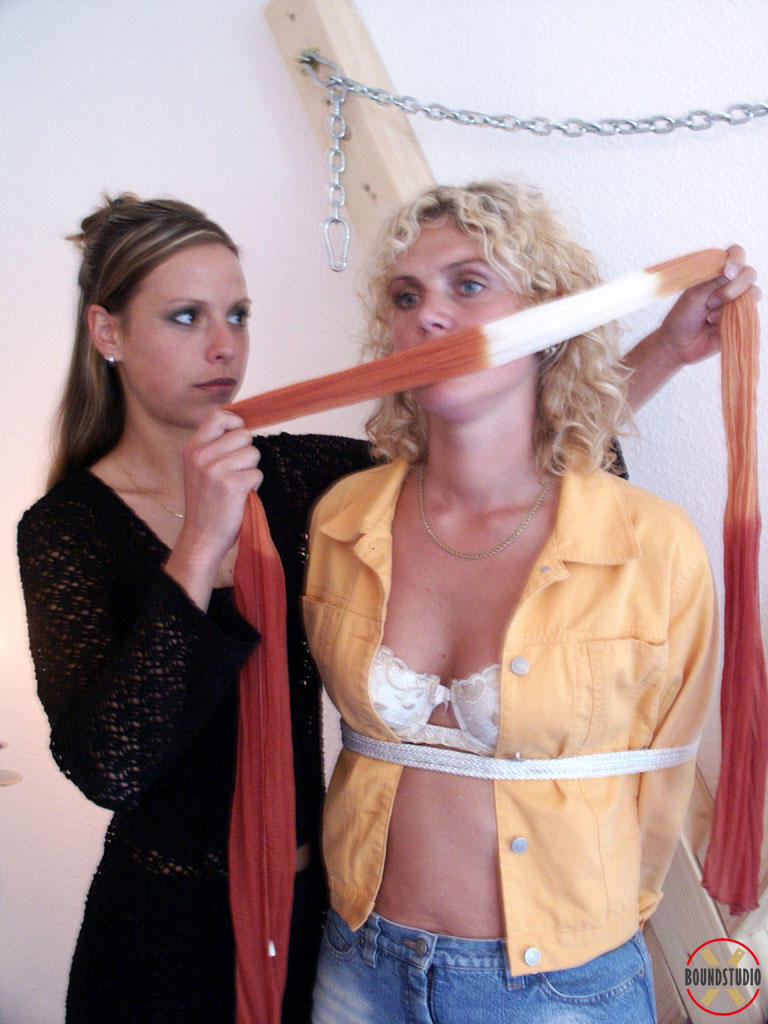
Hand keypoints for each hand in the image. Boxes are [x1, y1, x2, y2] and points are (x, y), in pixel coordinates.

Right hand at [179, 408, 261, 563]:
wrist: (201, 536)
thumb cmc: (205, 502)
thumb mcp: (198, 468)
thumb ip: (213, 447)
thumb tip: (241, 426)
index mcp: (192, 448)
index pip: (217, 416)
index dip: (234, 422)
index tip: (237, 436)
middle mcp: (202, 456)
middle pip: (243, 435)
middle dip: (246, 452)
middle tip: (234, 472)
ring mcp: (216, 470)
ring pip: (253, 453)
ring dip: (251, 470)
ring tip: (235, 485)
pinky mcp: (232, 485)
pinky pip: (258, 474)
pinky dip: (254, 485)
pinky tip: (239, 496)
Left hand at [657, 245, 759, 366]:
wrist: (680, 344)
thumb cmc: (683, 317)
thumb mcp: (695, 295)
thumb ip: (715, 281)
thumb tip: (736, 272)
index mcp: (716, 271)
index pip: (736, 253)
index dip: (736, 259)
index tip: (728, 273)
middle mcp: (730, 283)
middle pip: (749, 273)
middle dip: (732, 289)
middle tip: (710, 303)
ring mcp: (738, 299)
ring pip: (753, 292)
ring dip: (731, 305)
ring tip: (710, 317)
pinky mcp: (742, 316)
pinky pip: (751, 311)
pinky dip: (735, 317)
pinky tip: (717, 325)